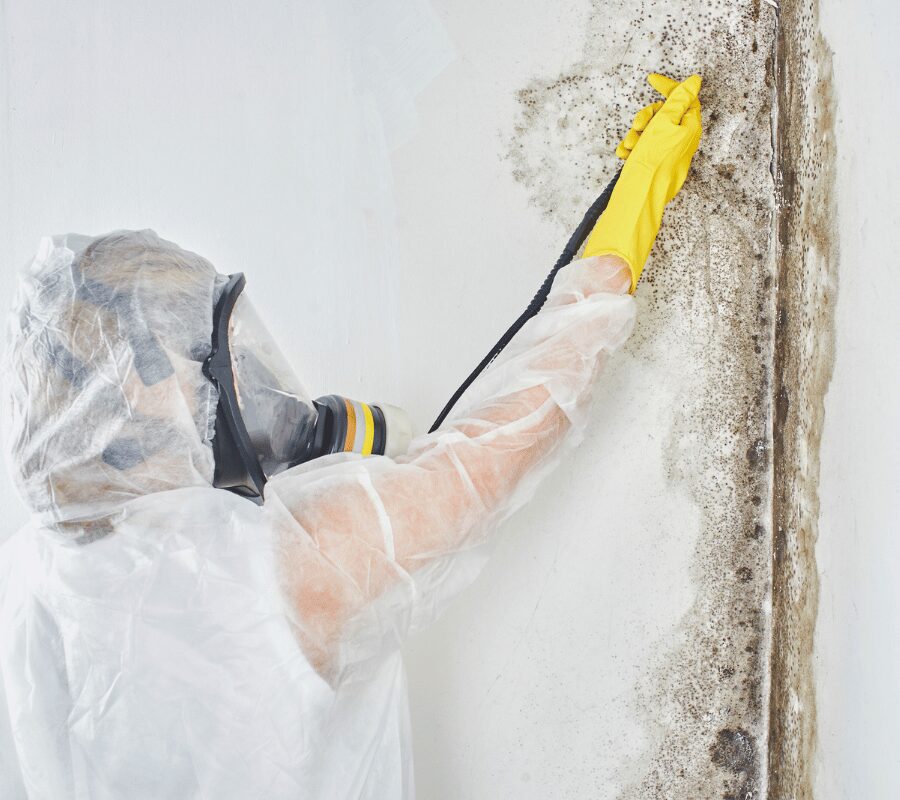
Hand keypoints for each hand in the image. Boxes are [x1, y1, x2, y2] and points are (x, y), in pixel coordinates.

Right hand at [583, 72, 702, 290]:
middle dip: (645, 117)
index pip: (683, 97)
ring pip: (649, 130)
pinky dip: (632, 148)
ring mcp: (667, 152)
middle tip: (638, 127)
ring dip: (635, 134)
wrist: (640, 195)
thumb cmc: (652, 162)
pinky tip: (625, 155)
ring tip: (629, 147)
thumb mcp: (664, 122)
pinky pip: (642, 147)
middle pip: (663, 114)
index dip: (668, 87)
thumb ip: (679, 99)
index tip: (651, 80)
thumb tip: (694, 81)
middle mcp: (681, 139)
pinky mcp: (654, 162)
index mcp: (690, 127)